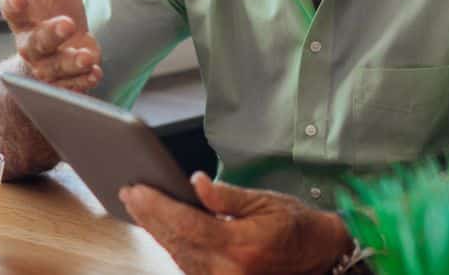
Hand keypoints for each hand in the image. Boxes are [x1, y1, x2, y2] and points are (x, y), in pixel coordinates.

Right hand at [0, 0, 102, 91]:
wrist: (64, 41)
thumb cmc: (52, 4)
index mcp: (23, 15)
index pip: (12, 8)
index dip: (13, 2)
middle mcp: (30, 42)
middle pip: (34, 43)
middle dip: (50, 34)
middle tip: (67, 24)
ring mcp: (47, 64)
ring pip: (53, 68)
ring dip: (71, 62)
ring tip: (88, 55)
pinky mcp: (64, 80)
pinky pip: (70, 86)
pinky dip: (82, 82)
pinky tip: (95, 73)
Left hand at [119, 172, 353, 274]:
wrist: (320, 257)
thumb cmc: (297, 226)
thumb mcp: (266, 201)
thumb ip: (226, 196)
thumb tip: (195, 183)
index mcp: (240, 246)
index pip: (186, 223)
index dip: (157, 206)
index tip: (137, 189)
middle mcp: (228, 271)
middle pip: (176, 241)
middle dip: (149, 216)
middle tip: (129, 193)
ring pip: (178, 256)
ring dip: (157, 231)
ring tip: (139, 207)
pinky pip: (189, 266)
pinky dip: (173, 245)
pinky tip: (161, 229)